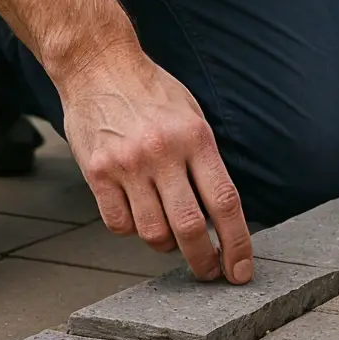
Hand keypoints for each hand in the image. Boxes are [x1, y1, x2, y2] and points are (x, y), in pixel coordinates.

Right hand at [62, 47, 251, 283]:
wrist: (98, 67)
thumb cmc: (151, 93)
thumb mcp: (191, 117)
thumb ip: (204, 162)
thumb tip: (220, 214)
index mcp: (196, 137)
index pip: (224, 201)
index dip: (237, 242)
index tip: (241, 269)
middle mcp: (163, 152)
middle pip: (190, 226)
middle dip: (204, 260)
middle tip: (210, 273)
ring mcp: (128, 165)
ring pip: (152, 233)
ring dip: (165, 245)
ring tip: (169, 236)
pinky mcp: (97, 173)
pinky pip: (119, 225)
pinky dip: (132, 230)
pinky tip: (137, 215)